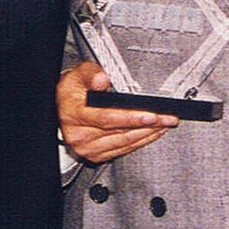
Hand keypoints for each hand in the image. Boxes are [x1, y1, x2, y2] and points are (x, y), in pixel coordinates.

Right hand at [57, 62, 177, 163]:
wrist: (61, 108)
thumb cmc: (72, 91)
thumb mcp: (77, 75)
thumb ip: (91, 73)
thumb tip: (103, 79)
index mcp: (74, 114)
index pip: (107, 118)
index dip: (131, 117)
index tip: (151, 115)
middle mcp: (80, 135)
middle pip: (120, 131)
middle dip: (148, 124)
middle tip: (167, 118)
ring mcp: (88, 148)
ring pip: (124, 142)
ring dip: (148, 134)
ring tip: (164, 124)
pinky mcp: (96, 155)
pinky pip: (123, 149)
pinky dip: (140, 141)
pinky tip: (151, 133)